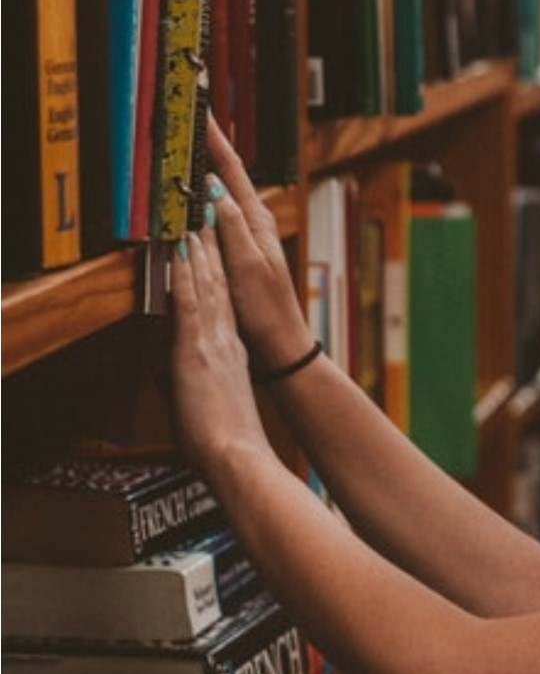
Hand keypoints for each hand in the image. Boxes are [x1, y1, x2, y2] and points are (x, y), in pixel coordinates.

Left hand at [170, 231, 272, 470]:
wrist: (236, 458)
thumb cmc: (225, 446)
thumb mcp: (205, 408)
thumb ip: (185, 389)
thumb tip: (168, 384)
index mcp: (231, 355)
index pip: (222, 304)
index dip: (217, 273)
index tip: (211, 247)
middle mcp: (225, 342)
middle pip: (219, 285)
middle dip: (212, 248)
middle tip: (208, 215)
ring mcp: (212, 343)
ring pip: (207, 285)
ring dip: (201, 250)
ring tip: (197, 219)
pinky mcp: (195, 350)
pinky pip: (191, 302)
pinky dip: (186, 273)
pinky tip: (182, 250)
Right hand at [203, 116, 313, 370]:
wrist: (281, 342)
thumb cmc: (266, 309)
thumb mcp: (246, 266)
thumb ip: (231, 227)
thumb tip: (213, 189)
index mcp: (257, 220)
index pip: (231, 169)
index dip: (214, 138)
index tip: (199, 109)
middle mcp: (255, 221)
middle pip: (227, 172)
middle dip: (209, 142)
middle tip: (188, 113)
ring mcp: (249, 233)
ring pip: (222, 189)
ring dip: (206, 164)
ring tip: (188, 139)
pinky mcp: (240, 248)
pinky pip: (218, 210)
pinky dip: (205, 193)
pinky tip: (195, 191)